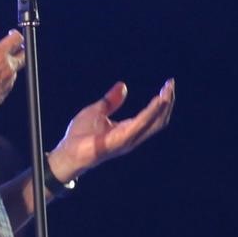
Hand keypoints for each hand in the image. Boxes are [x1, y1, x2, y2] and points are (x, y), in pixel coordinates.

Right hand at [0, 18, 25, 125]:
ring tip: (1, 62)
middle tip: (13, 46)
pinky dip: (6, 77)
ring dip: (12, 64)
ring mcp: (8, 82)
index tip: (11, 33)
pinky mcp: (4, 94)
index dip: (15, 34)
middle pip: (24, 55)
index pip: (16, 39)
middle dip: (20, 48)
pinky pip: (9, 82)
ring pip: (16, 70)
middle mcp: (7, 68)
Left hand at [48, 79, 174, 180]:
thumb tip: (123, 85)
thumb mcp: (95, 111)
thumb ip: (110, 101)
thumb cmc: (79, 135)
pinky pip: (138, 126)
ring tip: (167, 92)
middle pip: (157, 120)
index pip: (151, 115)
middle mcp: (131, 136)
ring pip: (152, 123)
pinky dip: (149, 114)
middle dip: (166, 102)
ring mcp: (127, 140)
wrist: (67, 152)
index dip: (161, 101)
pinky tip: (156, 102)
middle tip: (170, 85)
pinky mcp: (119, 141)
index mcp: (127, 129)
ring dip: (161, 106)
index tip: (168, 85)